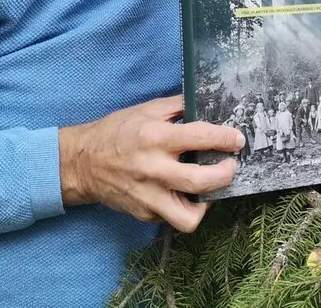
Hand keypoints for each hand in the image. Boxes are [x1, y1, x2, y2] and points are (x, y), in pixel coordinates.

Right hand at [58, 95, 245, 232]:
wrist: (82, 163)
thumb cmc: (116, 131)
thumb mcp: (147, 109)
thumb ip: (178, 106)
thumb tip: (206, 102)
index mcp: (154, 138)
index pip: (199, 137)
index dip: (225, 138)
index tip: (237, 139)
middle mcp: (152, 169)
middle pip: (200, 180)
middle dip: (225, 174)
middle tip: (231, 166)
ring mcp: (148, 196)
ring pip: (188, 216)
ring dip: (207, 203)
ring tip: (210, 189)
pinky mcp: (144, 213)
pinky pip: (173, 217)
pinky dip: (185, 206)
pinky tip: (186, 192)